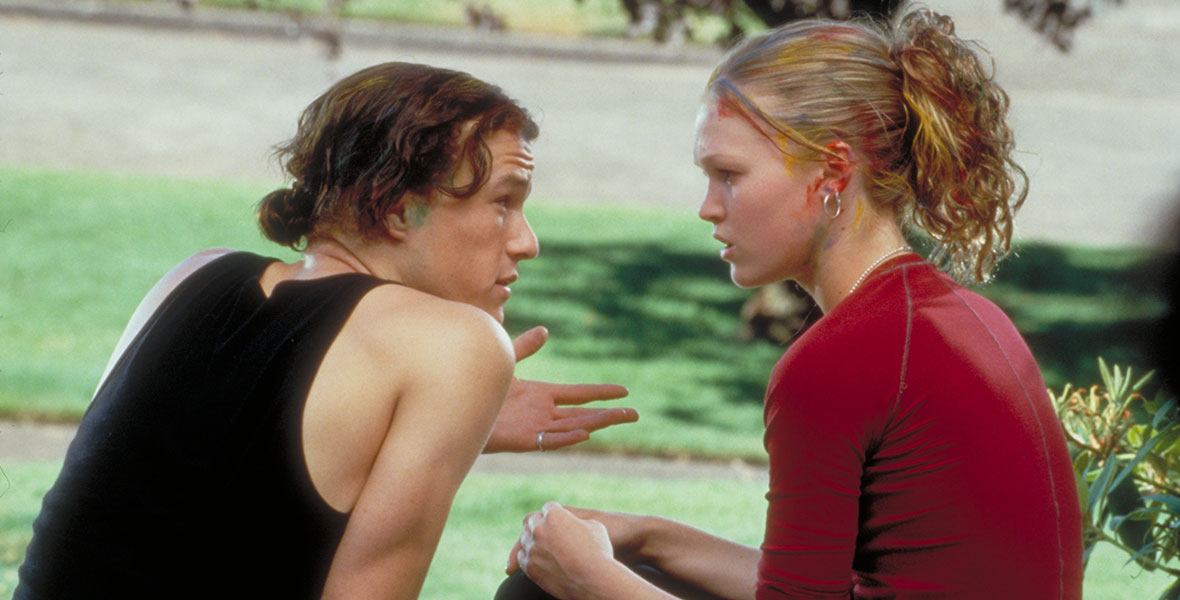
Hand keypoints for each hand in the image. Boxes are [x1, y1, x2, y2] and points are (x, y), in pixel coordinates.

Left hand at [484, 326, 637, 452]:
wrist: (452, 409)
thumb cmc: (475, 389)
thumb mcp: (506, 363)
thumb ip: (525, 348)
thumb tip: (545, 331)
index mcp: (541, 395)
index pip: (579, 394)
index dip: (601, 392)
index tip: (624, 391)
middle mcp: (542, 412)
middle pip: (583, 413)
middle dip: (609, 414)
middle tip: (635, 414)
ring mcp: (534, 427)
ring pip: (573, 426)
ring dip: (597, 423)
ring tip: (621, 419)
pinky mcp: (521, 440)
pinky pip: (549, 440)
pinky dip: (567, 438)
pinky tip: (585, 433)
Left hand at [508, 502, 619, 598]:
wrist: (596, 579)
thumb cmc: (599, 551)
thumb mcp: (593, 526)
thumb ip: (577, 522)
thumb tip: (574, 525)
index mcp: (554, 515)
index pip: (548, 508)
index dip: (554, 513)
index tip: (556, 518)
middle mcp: (539, 529)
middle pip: (532, 521)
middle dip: (539, 525)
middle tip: (546, 531)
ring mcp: (532, 548)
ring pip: (525, 539)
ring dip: (532, 540)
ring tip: (540, 546)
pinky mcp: (530, 567)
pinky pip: (523, 557)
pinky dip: (528, 556)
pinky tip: (535, 558)